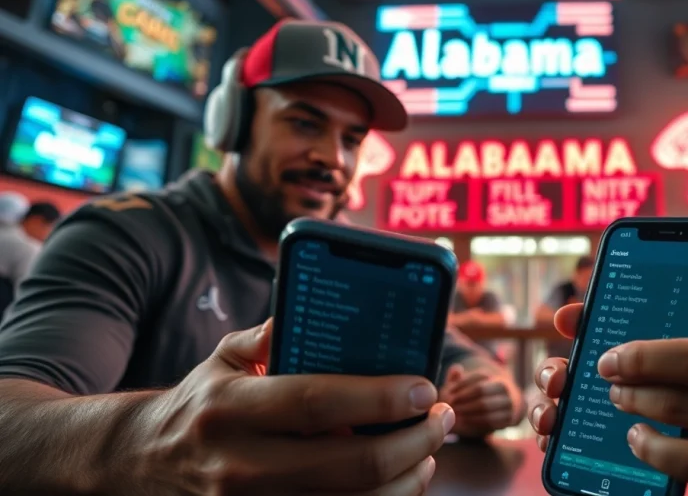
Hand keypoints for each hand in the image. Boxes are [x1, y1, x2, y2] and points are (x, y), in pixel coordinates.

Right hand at [135, 320, 454, 494]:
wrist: (141, 465)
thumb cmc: (200, 405)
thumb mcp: (221, 360)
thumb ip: (267, 336)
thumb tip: (323, 314)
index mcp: (230, 409)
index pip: (317, 402)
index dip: (380, 396)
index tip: (425, 387)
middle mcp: (240, 465)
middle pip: (349, 464)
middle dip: (413, 442)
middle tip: (441, 418)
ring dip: (406, 480)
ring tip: (429, 452)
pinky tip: (400, 482)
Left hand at [439, 364, 520, 437]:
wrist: (496, 413)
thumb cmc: (476, 398)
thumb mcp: (466, 387)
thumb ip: (458, 378)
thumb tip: (456, 369)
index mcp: (494, 377)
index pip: (478, 376)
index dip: (462, 383)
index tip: (449, 390)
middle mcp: (504, 389)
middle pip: (481, 390)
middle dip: (463, 397)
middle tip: (450, 403)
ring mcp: (508, 404)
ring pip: (485, 406)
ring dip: (467, 410)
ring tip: (455, 412)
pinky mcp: (507, 420)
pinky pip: (490, 421)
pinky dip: (475, 420)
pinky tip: (464, 420)